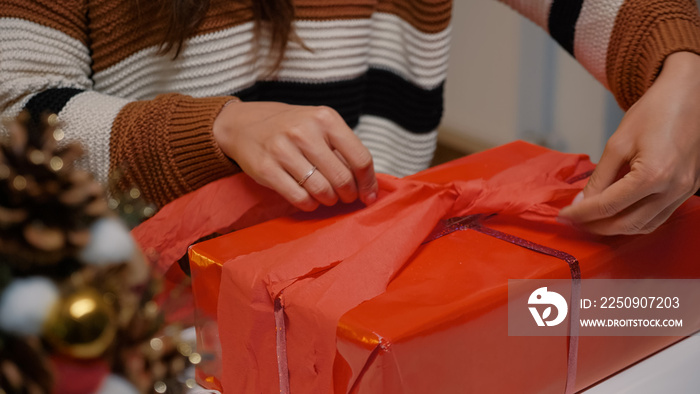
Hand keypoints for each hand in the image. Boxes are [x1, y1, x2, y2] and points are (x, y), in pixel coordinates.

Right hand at [212, 101, 377, 210]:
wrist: (244, 125)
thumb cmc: (291, 128)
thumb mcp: (319, 126)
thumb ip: (342, 149)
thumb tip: (368, 184)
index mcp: (325, 118)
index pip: (360, 158)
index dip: (368, 182)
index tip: (369, 195)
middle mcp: (305, 131)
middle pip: (342, 178)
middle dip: (349, 194)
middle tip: (346, 197)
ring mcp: (283, 150)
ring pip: (322, 190)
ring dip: (329, 200)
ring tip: (327, 197)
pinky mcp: (266, 169)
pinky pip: (300, 198)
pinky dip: (310, 204)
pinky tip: (310, 199)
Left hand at [558, 51, 699, 234]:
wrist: (690, 96)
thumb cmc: (654, 111)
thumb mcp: (617, 143)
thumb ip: (599, 178)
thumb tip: (582, 201)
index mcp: (654, 175)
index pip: (608, 206)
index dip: (582, 213)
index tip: (563, 216)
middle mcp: (673, 189)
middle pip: (627, 223)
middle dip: (596, 226)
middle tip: (574, 221)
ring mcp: (684, 192)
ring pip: (644, 226)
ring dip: (616, 228)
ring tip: (592, 220)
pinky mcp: (689, 190)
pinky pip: (658, 216)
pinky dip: (635, 220)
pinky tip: (617, 213)